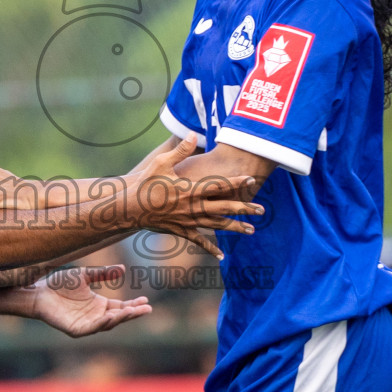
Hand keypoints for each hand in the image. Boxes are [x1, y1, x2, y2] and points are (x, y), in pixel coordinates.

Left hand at [30, 266, 150, 337]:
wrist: (39, 291)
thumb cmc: (60, 284)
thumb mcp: (85, 275)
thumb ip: (103, 273)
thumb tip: (123, 269)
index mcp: (99, 305)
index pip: (121, 307)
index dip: (133, 305)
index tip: (146, 300)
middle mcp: (95, 316)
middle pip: (118, 317)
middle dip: (132, 314)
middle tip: (147, 308)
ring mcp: (86, 324)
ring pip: (107, 324)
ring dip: (120, 318)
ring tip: (131, 311)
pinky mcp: (75, 329)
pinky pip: (91, 329)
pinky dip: (101, 324)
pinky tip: (110, 317)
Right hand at [125, 135, 263, 259]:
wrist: (130, 209)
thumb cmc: (145, 184)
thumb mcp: (162, 163)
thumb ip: (181, 151)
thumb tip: (194, 135)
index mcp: (191, 190)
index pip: (219, 185)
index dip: (236, 181)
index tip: (252, 179)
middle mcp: (193, 207)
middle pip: (225, 208)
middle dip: (244, 208)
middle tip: (262, 210)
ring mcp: (188, 221)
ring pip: (217, 226)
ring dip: (235, 228)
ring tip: (252, 230)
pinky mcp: (181, 231)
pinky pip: (199, 241)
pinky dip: (210, 249)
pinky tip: (222, 256)